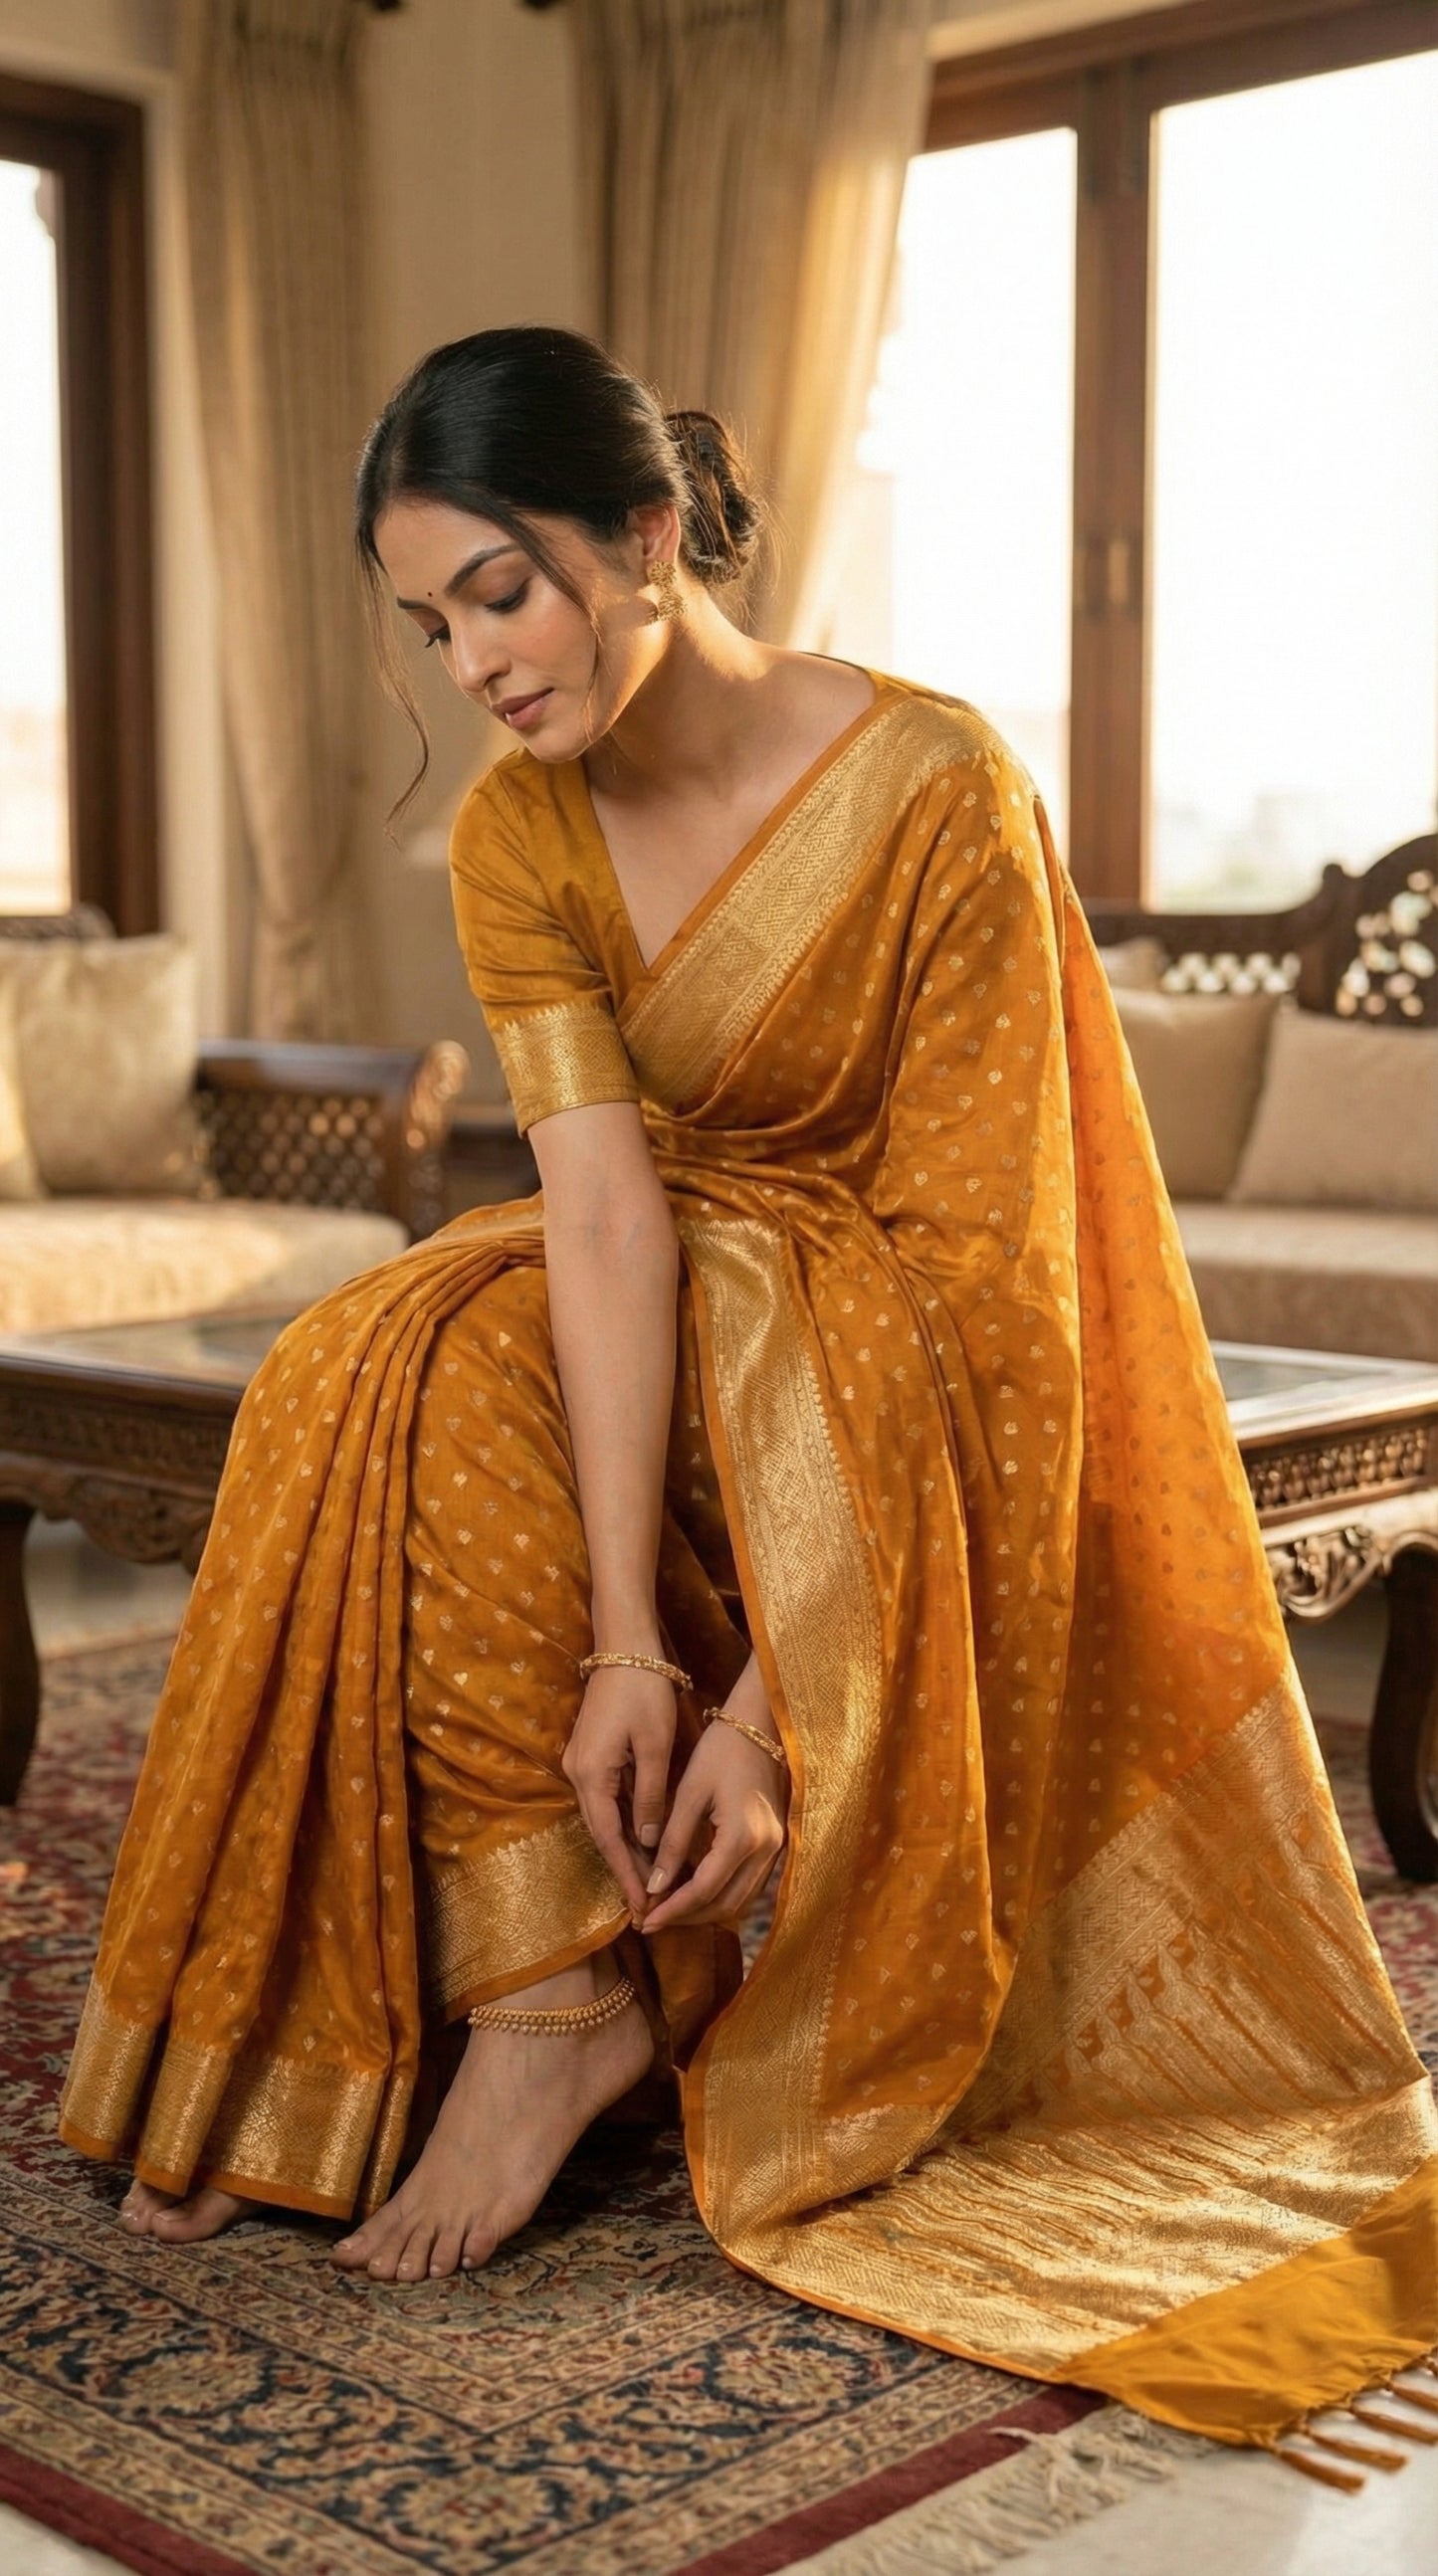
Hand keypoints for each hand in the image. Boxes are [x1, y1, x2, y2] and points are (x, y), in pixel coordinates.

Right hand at [562, 1665, 676, 1916]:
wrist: (624, 1648)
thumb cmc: (644, 1692)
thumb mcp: (655, 1746)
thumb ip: (650, 1797)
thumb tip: (648, 1841)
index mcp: (591, 1774)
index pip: (609, 1839)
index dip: (626, 1874)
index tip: (642, 1907)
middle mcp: (577, 1773)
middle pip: (601, 1833)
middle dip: (623, 1869)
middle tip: (647, 1906)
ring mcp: (580, 1763)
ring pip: (602, 1818)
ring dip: (623, 1848)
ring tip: (648, 1881)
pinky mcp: (590, 1755)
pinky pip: (605, 1800)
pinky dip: (622, 1823)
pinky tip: (641, 1841)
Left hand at [640, 1714, 787, 1934]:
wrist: (760, 1725)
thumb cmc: (721, 1751)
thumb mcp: (690, 1794)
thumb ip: (673, 1842)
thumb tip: (654, 1884)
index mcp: (742, 1836)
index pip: (704, 1890)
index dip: (673, 1909)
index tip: (646, 1920)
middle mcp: (765, 1849)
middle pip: (726, 1905)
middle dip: (688, 1918)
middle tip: (652, 1921)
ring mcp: (775, 1848)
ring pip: (740, 1900)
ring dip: (705, 1910)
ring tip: (669, 1911)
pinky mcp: (774, 1843)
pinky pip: (747, 1883)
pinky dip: (720, 1894)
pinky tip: (693, 1891)